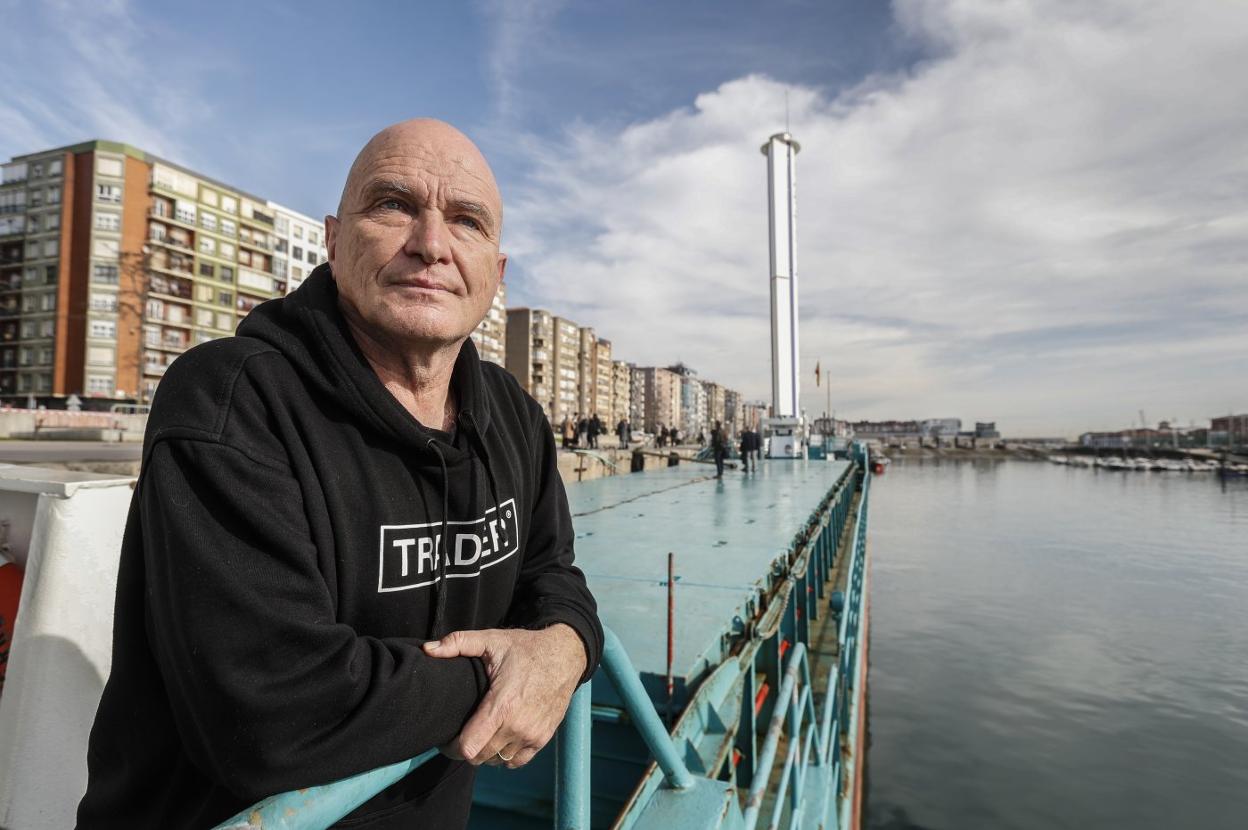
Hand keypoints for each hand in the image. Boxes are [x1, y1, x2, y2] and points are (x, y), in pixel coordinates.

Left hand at [423, 624, 586, 768]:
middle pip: (479, 758)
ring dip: (486, 752)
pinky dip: (505, 755)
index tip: (446, 738)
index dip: (451, 747)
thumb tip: (428, 649)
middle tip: (461, 734)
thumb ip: (458, 643)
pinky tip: (500, 738)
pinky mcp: (543, 738)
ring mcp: (532, 735)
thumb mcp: (492, 640)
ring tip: (481, 733)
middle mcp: (518, 726)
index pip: (469, 747)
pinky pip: (516, 762)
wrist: (566, 655)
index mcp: (502, 706)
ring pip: (497, 761)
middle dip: (466, 749)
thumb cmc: (526, 648)